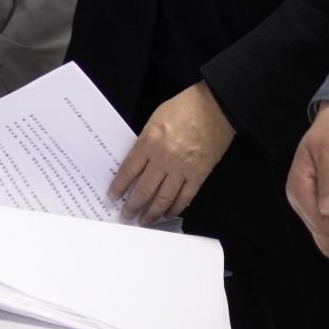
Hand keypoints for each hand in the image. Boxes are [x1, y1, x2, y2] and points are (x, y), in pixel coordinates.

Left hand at [108, 83, 233, 223]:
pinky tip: (168, 214)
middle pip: (144, 189)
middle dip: (133, 206)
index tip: (113, 196)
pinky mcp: (199, 174)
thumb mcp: (155, 120)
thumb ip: (145, 142)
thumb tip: (137, 164)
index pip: (129, 171)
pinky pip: (185, 197)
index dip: (119, 186)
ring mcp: (182, 169)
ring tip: (145, 221)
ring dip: (152, 213)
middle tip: (127, 215)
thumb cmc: (184, 108)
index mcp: (149, 142)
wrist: (215, 107)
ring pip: (163, 199)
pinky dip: (175, 208)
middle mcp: (164, 158)